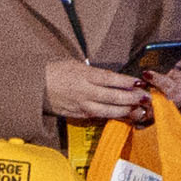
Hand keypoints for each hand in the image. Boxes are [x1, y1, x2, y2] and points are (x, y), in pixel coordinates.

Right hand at [39, 59, 154, 125]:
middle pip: (113, 96)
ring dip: (126, 110)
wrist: (34, 88)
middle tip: (146, 98)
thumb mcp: (75, 64)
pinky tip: (123, 115)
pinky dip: (113, 116)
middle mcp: (85, 92)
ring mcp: (82, 106)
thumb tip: (113, 78)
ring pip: (108, 110)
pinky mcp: (78, 116)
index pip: (110, 79)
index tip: (139, 82)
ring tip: (140, 110)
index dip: (126, 81)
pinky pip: (99, 116)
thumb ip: (94, 72)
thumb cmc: (54, 71)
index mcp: (84, 76)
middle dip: (132, 98)